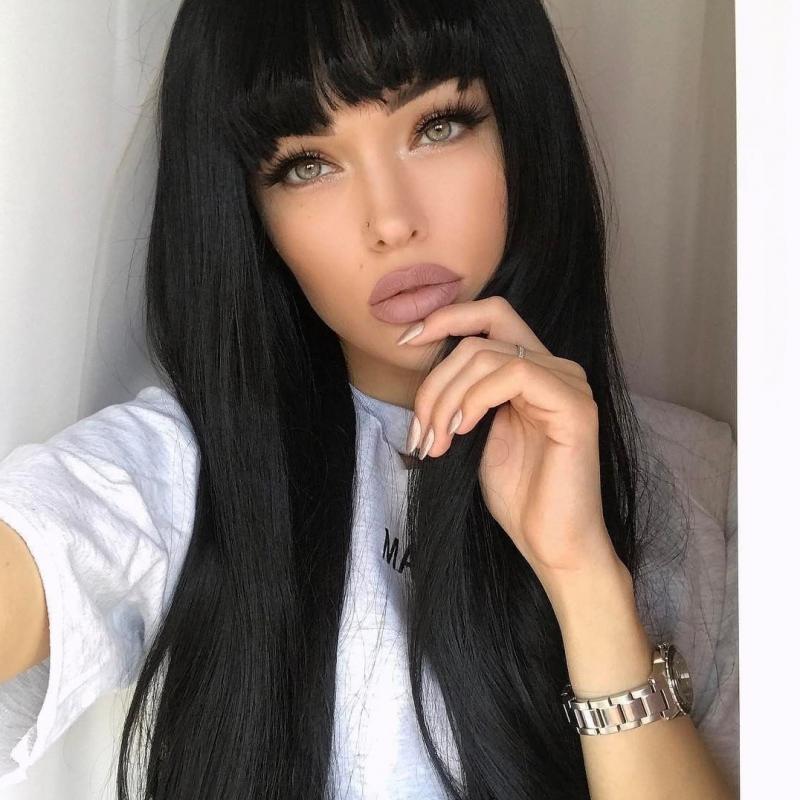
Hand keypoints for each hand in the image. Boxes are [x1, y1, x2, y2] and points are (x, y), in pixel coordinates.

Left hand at [398, 296, 621, 578]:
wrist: (552, 544)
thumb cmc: (518, 496)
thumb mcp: (475, 434)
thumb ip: (463, 396)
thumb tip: (426, 373)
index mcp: (533, 371)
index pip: (490, 317)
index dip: (446, 318)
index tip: (404, 341)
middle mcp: (555, 368)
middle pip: (479, 337)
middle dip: (435, 381)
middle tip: (419, 431)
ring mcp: (568, 383)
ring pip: (487, 356)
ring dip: (446, 399)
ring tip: (435, 442)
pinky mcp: (574, 404)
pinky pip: (514, 374)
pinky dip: (476, 398)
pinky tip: (463, 431)